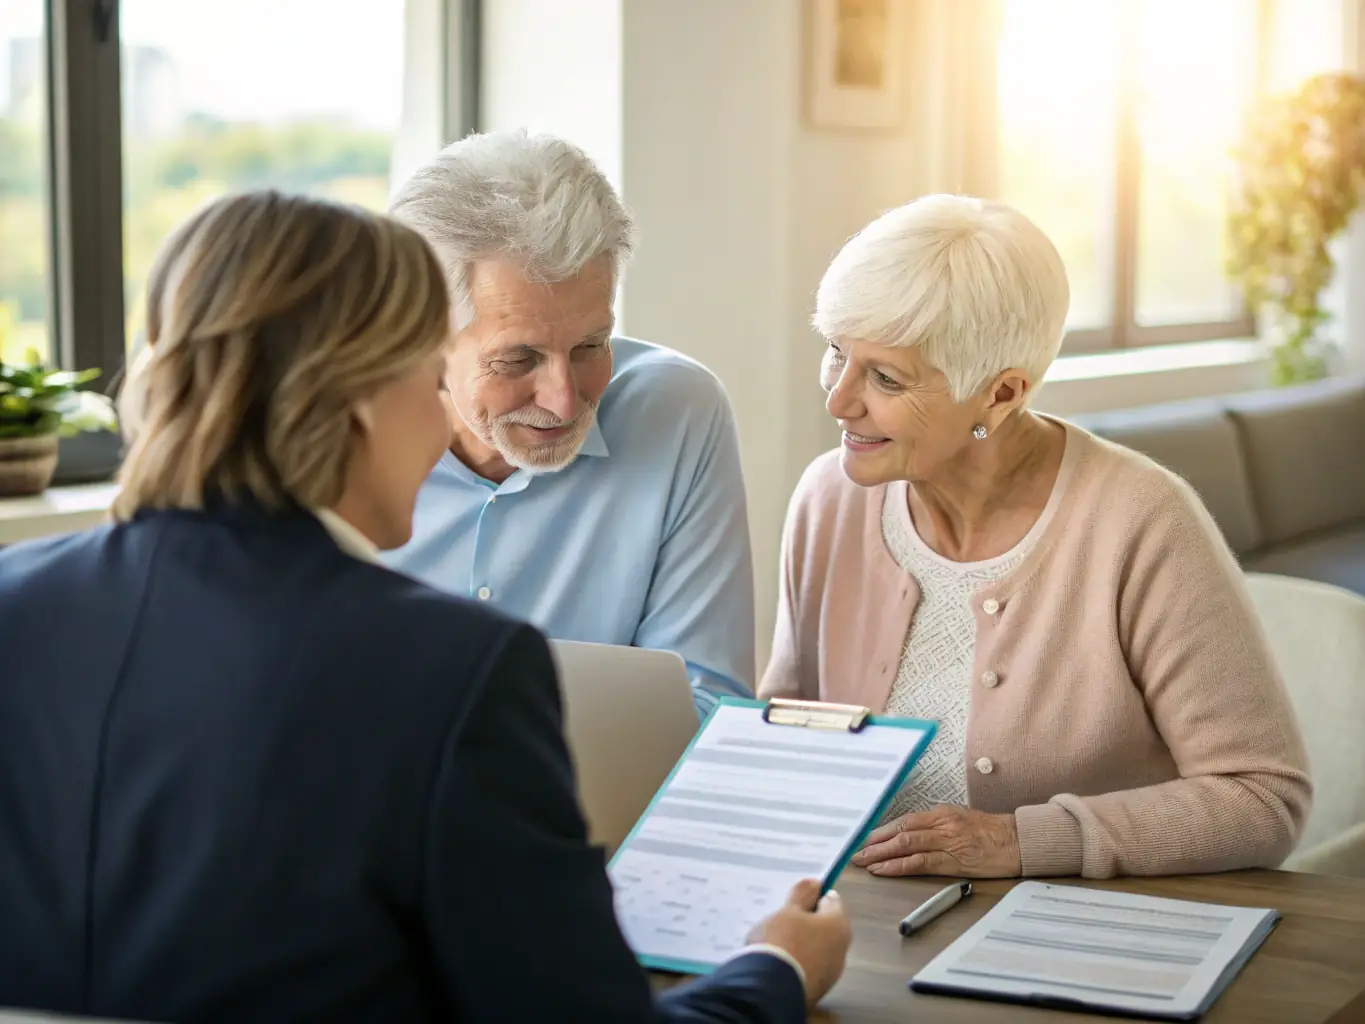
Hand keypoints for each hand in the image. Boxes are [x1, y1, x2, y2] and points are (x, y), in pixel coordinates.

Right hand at [748, 878, 851, 1006]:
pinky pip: (809, 968)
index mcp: (839, 925)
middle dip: (807, 922)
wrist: (771, 990)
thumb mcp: (787, 911)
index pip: (831, 900)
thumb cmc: (781, 940)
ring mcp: (831, 973)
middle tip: (782, 919)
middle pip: (825, 927)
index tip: (795, 897)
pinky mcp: (818, 990)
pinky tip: (779, 963)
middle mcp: (842, 949)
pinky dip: (798, 963)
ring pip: (817, 949)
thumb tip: (815, 883)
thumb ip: (802, 894)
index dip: (813, 895)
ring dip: (803, 944)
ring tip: (777, 943)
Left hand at [851, 805, 1021, 877]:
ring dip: (880, 853)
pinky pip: (920, 862)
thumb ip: (937, 827)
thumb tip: (912, 835)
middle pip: (899, 830)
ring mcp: (946, 841)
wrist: (1019, 841)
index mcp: (941, 813)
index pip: (903, 820)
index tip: (862, 837)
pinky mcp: (954, 861)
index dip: (880, 830)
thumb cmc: (992, 833)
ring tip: (862, 861)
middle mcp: (940, 824)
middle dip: (873, 841)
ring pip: (905, 844)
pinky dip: (898, 866)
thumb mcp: (961, 821)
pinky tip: (884, 870)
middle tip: (853, 849)